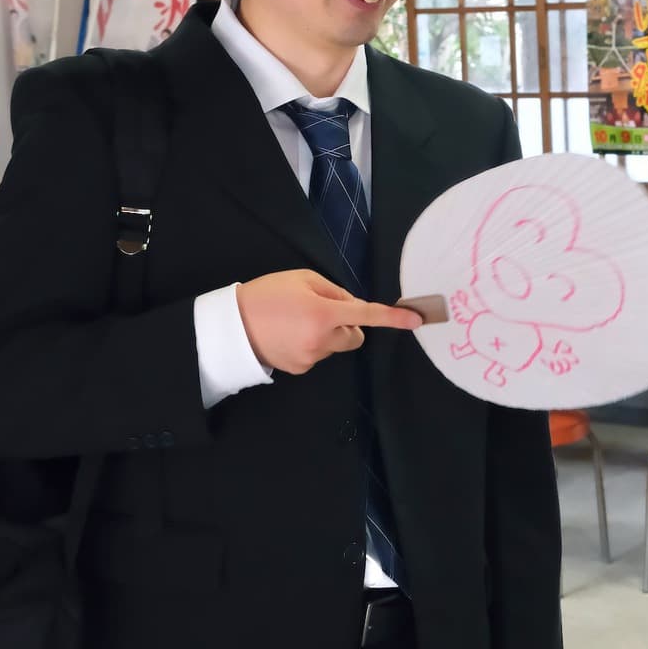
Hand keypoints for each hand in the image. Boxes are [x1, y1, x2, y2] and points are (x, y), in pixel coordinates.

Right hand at [236, 269, 420, 374]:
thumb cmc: (267, 295)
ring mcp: (312, 358)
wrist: (231, 327)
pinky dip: (311, 346)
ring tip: (296, 323)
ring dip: (327, 335)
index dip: (393, 318)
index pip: (366, 314)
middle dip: (347, 325)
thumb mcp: (301, 279)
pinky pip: (319, 355)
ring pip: (336, 345)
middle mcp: (322, 340)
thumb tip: (353, 306)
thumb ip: (334, 291)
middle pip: (356, 335)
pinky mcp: (301, 369)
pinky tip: (289, 336)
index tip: (416, 320)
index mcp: (323, 313)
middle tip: (319, 312)